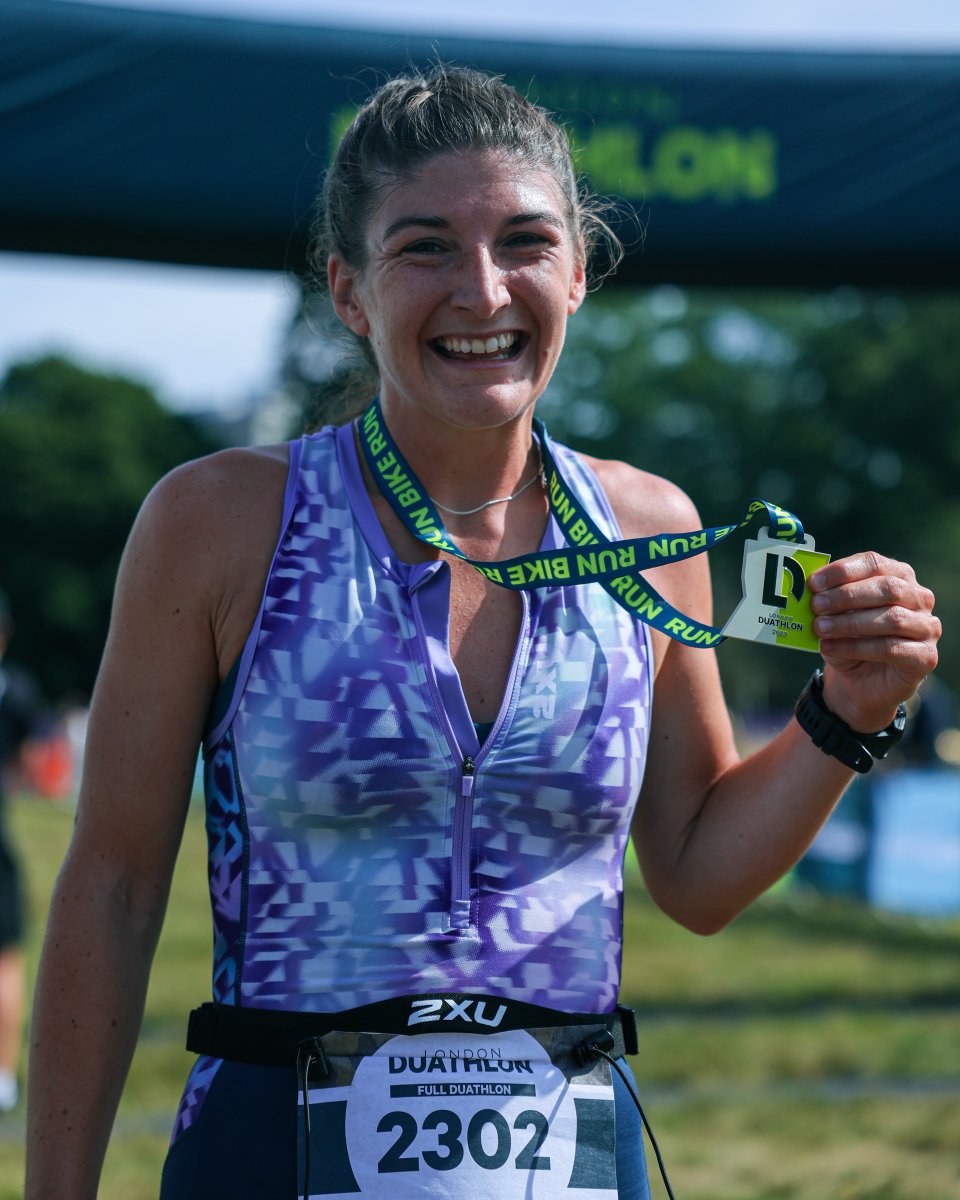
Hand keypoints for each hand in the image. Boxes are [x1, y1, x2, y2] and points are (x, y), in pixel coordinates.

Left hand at [808, 552, 939, 731]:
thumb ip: (829, 600)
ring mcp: (927, 627)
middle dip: (847, 596)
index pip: (875, 564)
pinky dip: (856, 648)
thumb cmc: (850, 640)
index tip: (814, 583)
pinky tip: (830, 648)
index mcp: (899, 577)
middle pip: (887, 588)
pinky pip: (891, 648)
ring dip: (850, 623)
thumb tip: (810, 590)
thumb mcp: (836, 616)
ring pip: (892, 619)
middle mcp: (919, 598)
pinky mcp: (925, 657)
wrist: (860, 682)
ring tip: (820, 629)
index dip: (843, 571)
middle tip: (816, 606)